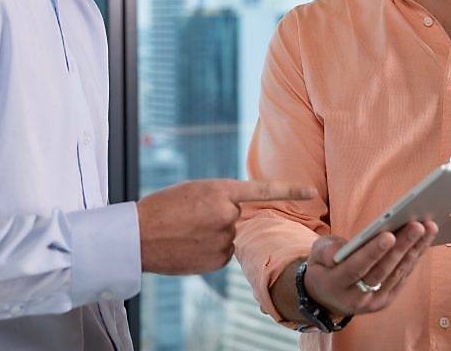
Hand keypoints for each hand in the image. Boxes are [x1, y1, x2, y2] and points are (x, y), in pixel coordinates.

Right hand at [138, 179, 315, 274]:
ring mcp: (224, 240)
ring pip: (229, 236)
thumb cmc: (162, 208)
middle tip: (192, 217)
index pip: (264, 190)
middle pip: (237, 216)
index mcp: (221, 191)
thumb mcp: (194, 190)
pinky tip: (188, 247)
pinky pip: (221, 253)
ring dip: (213, 234)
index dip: (291, 189)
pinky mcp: (217, 261)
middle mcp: (227, 215)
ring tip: (186, 232)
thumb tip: (236, 214)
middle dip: (220, 216)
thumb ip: (221, 198)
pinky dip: (208, 250)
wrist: (138, 236)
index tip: (312, 191)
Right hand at [301, 220, 437, 316]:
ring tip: (429, 228)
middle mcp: (356, 298)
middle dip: (402, 246)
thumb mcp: (316, 255)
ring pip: (397, 273)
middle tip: (418, 226)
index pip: (356, 268)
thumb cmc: (323, 267)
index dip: (373, 252)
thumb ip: (325, 251)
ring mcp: (374, 302)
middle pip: (383, 270)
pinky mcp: (386, 300)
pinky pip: (403, 277)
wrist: (327, 298)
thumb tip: (337, 254)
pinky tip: (425, 241)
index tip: (389, 235)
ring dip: (415, 250)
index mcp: (335, 284)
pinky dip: (415, 258)